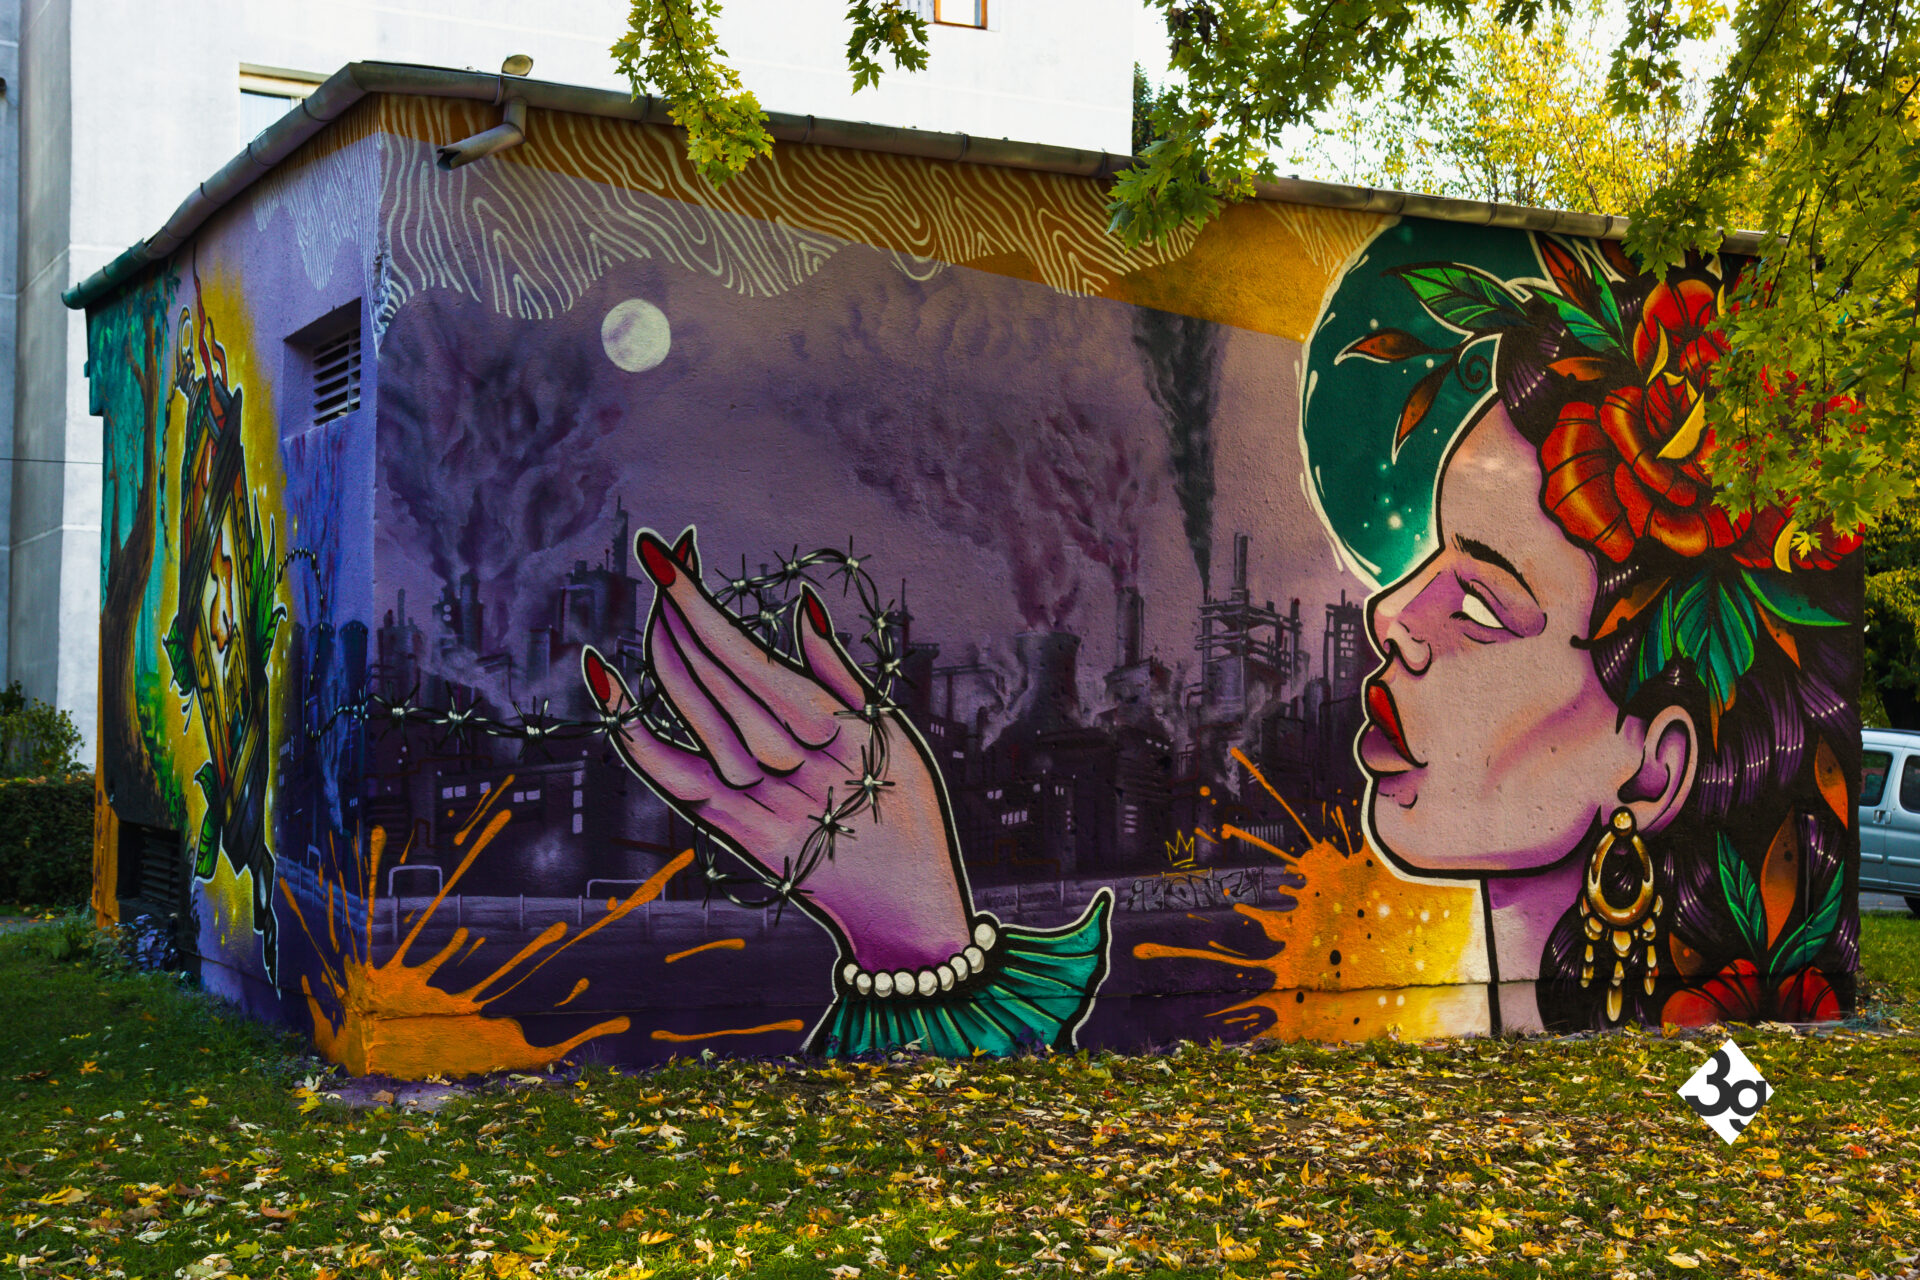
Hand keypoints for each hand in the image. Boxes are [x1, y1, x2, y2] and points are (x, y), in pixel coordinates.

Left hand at [583, 528, 975, 971]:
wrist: (902, 907)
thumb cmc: (907, 810)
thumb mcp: (891, 734)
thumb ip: (840, 673)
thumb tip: (801, 605)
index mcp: (825, 725)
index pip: (738, 649)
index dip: (694, 600)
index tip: (666, 551)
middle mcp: (781, 760)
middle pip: (706, 673)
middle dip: (675, 609)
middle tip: (658, 555)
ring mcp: (752, 797)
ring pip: (686, 712)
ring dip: (662, 652)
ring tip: (654, 605)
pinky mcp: (732, 831)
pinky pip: (669, 776)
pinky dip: (631, 732)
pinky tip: (606, 686)